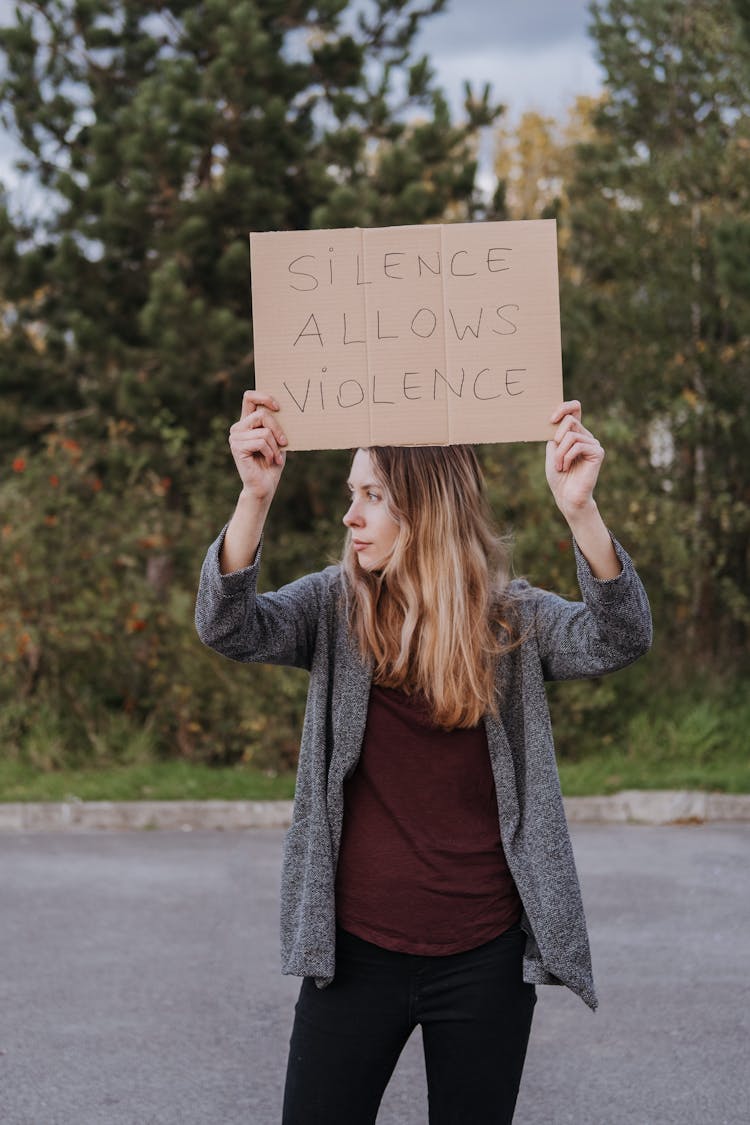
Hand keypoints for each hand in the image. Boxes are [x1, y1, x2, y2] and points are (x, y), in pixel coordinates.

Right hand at [228, 391, 287, 502]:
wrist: (264, 486)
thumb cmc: (272, 462)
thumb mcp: (278, 440)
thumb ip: (276, 424)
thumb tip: (282, 408)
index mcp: (246, 422)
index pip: (249, 397)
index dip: (264, 396)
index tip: (278, 407)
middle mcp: (238, 427)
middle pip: (261, 414)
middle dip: (278, 428)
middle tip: (285, 442)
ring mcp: (235, 437)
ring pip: (264, 431)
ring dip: (275, 446)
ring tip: (275, 457)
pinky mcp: (237, 447)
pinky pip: (261, 442)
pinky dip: (270, 452)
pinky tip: (270, 460)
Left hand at [545, 401, 604, 516]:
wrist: (567, 496)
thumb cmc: (558, 476)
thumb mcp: (552, 451)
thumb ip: (556, 434)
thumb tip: (559, 418)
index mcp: (575, 433)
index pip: (575, 409)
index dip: (564, 407)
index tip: (550, 419)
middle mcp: (586, 436)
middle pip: (570, 420)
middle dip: (557, 438)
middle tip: (555, 458)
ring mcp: (593, 443)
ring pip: (571, 436)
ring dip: (560, 453)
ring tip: (560, 466)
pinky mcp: (598, 452)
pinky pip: (578, 446)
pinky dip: (567, 457)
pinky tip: (566, 467)